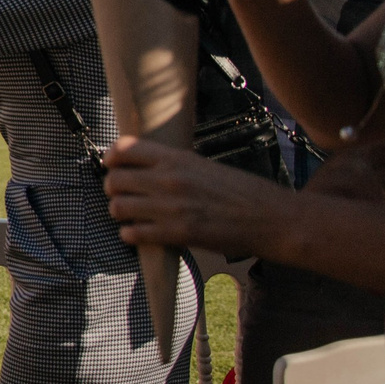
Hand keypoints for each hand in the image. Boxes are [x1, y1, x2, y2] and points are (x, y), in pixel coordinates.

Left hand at [102, 135, 287, 256]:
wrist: (273, 219)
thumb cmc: (242, 192)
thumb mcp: (205, 167)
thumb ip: (173, 165)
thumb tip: (143, 167)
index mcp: (177, 159)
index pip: (124, 149)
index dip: (112, 158)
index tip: (113, 165)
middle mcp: (170, 180)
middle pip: (114, 180)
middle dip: (113, 189)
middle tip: (123, 195)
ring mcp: (172, 207)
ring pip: (118, 207)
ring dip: (120, 212)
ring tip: (132, 216)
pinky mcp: (178, 233)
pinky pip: (133, 233)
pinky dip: (130, 234)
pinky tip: (140, 233)